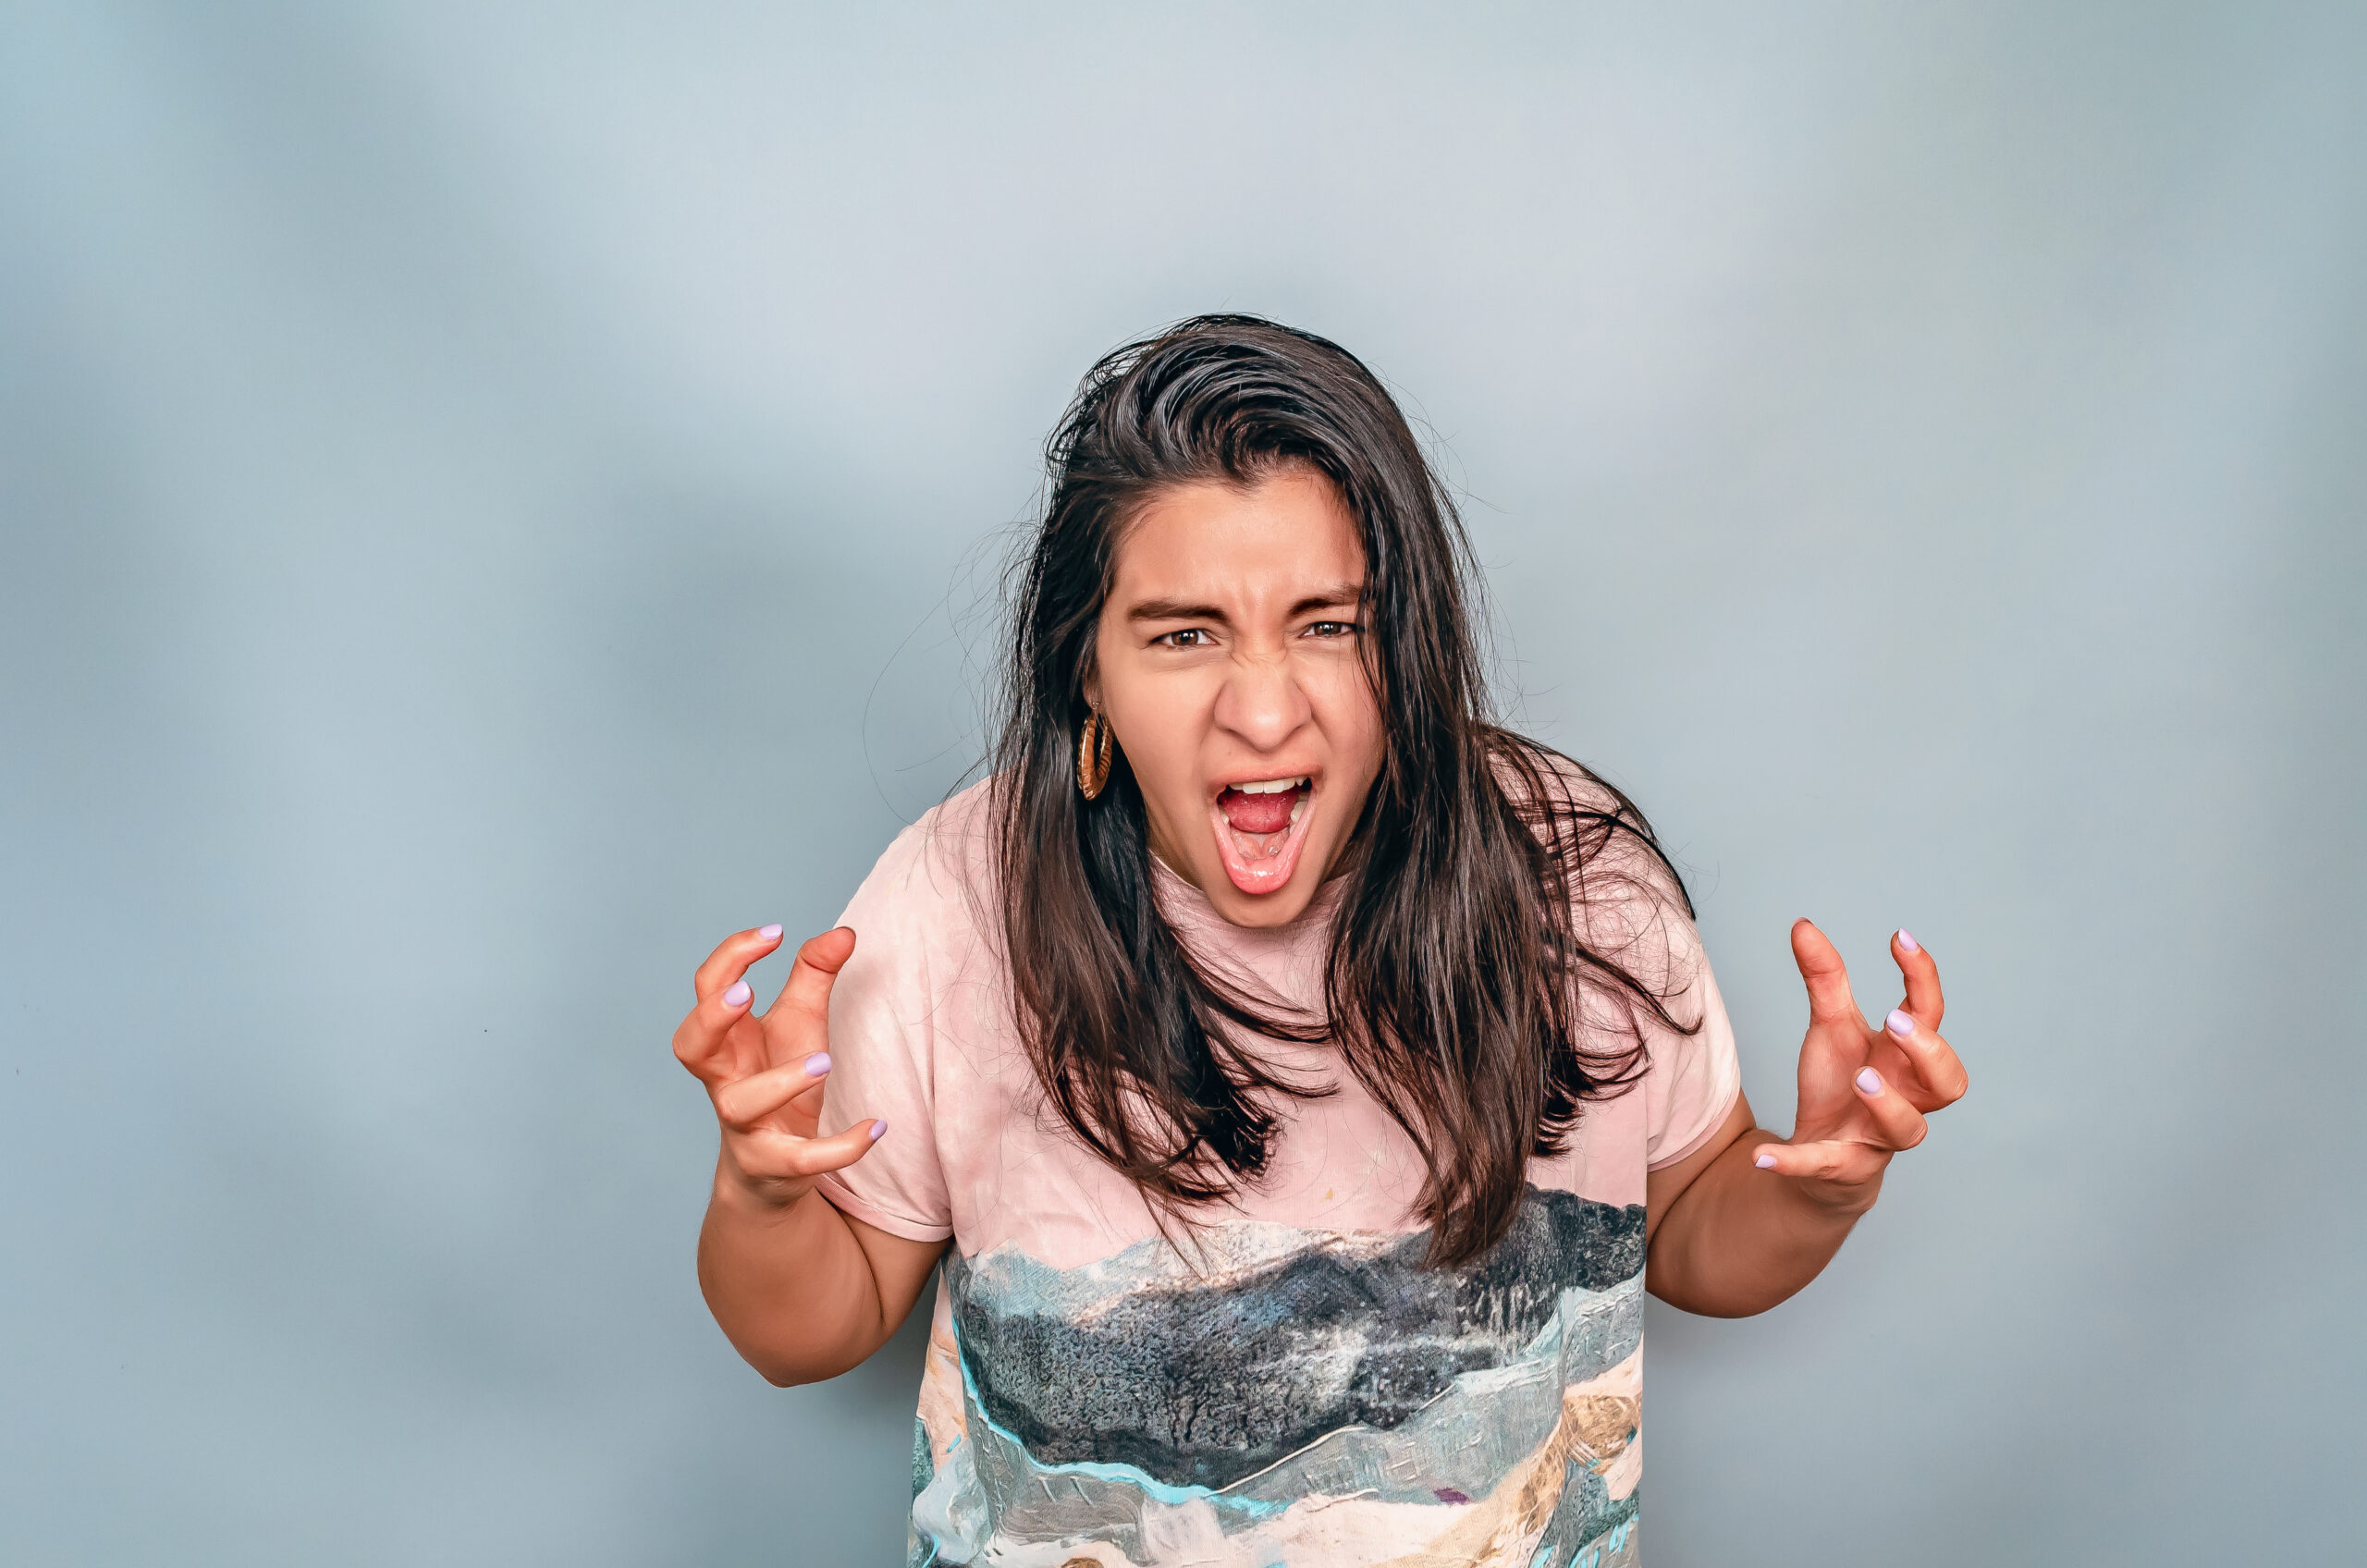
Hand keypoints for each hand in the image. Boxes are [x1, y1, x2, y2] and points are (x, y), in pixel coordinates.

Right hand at [671, 924, 884, 1210]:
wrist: (772, 1169)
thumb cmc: (779, 1080)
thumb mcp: (799, 1024)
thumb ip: (813, 976)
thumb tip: (843, 932)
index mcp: (728, 1038)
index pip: (709, 989)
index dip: (732, 957)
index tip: (775, 932)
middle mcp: (724, 1079)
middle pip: (690, 1046)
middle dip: (711, 1017)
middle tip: (746, 993)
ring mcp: (743, 1124)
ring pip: (740, 1104)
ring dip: (781, 1080)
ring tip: (824, 1059)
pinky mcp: (772, 1164)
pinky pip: (799, 1160)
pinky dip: (839, 1147)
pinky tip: (877, 1126)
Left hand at [1752, 920, 1968, 1207]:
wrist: (1820, 1156)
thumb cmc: (1840, 1083)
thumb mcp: (1830, 1027)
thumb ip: (1824, 979)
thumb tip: (1803, 924)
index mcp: (1904, 1057)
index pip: (1930, 1015)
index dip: (1923, 978)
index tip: (1900, 938)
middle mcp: (1906, 1098)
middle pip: (1948, 1081)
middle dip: (1928, 1051)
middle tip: (1893, 1021)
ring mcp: (1878, 1136)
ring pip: (1908, 1129)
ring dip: (1887, 1103)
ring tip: (1861, 1079)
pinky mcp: (1844, 1167)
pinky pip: (1826, 1168)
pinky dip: (1795, 1163)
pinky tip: (1762, 1156)